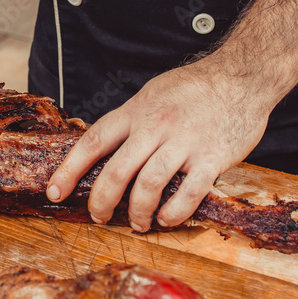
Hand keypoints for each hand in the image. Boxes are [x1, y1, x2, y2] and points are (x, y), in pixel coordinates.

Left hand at [46, 60, 273, 230]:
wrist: (243, 75)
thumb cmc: (194, 88)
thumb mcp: (152, 95)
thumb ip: (130, 122)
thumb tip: (104, 149)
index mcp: (136, 111)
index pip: (93, 142)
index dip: (69, 169)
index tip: (54, 191)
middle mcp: (156, 126)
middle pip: (117, 171)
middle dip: (101, 201)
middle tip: (98, 216)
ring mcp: (184, 143)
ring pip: (149, 186)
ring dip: (137, 212)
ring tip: (137, 223)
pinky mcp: (213, 158)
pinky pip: (188, 194)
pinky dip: (172, 214)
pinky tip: (166, 220)